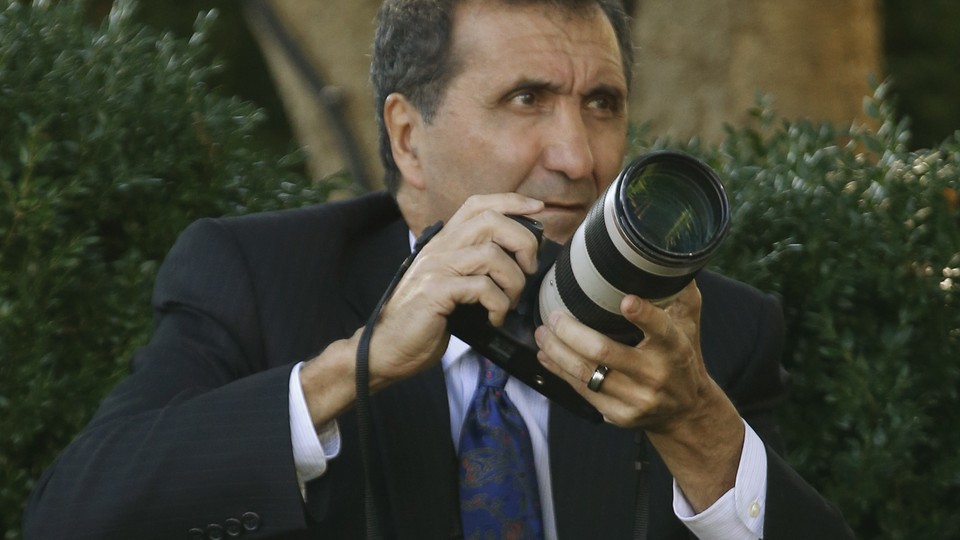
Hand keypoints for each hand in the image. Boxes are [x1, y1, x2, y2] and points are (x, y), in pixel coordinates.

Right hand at [367, 193, 544, 386]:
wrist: (387, 348)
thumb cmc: (424, 320)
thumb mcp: (449, 284)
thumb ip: (472, 266)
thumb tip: (516, 259)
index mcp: (444, 243)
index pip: (477, 204)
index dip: (510, 201)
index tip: (537, 208)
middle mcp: (439, 248)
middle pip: (490, 221)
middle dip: (523, 241)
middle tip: (528, 268)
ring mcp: (436, 268)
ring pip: (491, 254)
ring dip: (512, 281)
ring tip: (508, 302)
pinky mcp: (436, 292)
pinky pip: (482, 287)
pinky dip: (498, 304)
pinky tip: (494, 318)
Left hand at [534, 281, 744, 509]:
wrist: (686, 412)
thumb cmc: (681, 359)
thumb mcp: (688, 326)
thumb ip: (680, 293)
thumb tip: (665, 255)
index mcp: (675, 348)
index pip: (661, 330)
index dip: (644, 315)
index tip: (625, 300)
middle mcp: (655, 375)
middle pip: (604, 352)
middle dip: (571, 332)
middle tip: (554, 316)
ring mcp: (636, 399)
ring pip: (586, 373)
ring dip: (557, 351)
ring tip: (542, 333)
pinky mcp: (619, 415)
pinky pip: (582, 390)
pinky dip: (560, 371)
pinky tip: (547, 355)